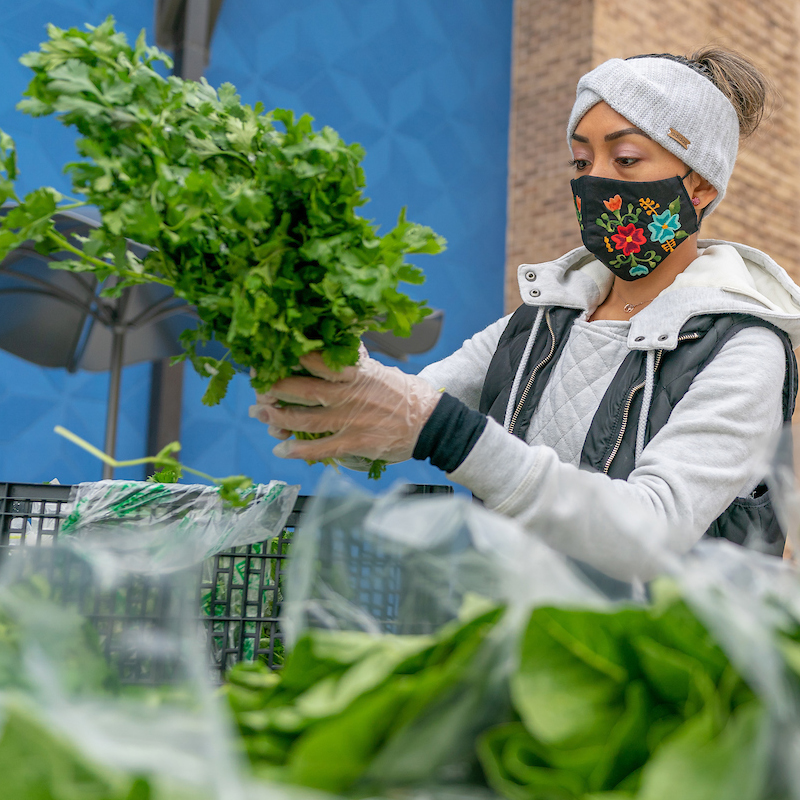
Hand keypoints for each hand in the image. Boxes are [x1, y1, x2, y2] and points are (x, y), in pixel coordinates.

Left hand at [249, 349, 440, 462]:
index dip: (292, 359)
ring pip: (305, 420)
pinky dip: (298, 451)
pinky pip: (320, 449)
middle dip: (275, 389)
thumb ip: (357, 363)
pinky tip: (281, 450)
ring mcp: (350, 420)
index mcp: (356, 373)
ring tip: (260, 416)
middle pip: (303, 390)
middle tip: (257, 388)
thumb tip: (340, 347)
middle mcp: (349, 395)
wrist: (431, 423)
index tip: (273, 355)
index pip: (319, 360)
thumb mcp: (381, 370)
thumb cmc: (406, 394)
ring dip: (278, 419)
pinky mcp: (354, 443)